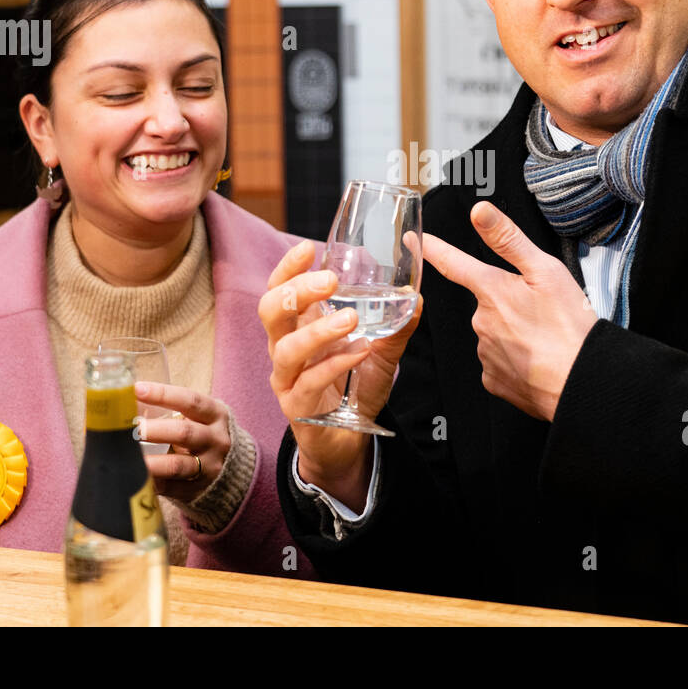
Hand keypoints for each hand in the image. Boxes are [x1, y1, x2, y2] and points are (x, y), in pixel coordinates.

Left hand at [135, 382, 231, 503]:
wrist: (233, 469)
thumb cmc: (204, 434)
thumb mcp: (200, 418)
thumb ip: (173, 412)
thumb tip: (127, 403)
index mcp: (215, 415)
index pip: (190, 401)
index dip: (163, 394)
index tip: (138, 390)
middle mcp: (216, 440)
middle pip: (184, 433)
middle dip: (155, 430)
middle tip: (132, 428)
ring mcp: (209, 467)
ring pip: (177, 465)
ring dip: (152, 463)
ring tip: (129, 460)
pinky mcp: (198, 490)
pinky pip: (171, 488)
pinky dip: (152, 483)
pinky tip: (136, 478)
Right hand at [258, 239, 422, 510]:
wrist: (347, 440)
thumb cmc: (355, 389)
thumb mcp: (380, 354)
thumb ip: (395, 328)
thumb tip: (416, 298)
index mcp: (298, 328)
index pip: (279, 290)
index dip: (288, 268)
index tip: (309, 248)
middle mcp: (284, 349)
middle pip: (271, 311)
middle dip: (296, 291)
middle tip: (330, 280)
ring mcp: (287, 379)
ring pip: (286, 348)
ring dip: (318, 330)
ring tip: (350, 318)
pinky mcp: (296, 406)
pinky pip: (310, 382)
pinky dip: (336, 363)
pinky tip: (359, 351)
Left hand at [423, 201, 596, 420]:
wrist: (582, 381)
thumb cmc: (569, 326)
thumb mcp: (546, 271)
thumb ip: (509, 240)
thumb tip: (479, 212)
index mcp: (493, 290)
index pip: (453, 263)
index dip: (433, 249)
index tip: (413, 240)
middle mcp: (481, 321)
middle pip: (487, 303)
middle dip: (509, 305)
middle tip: (541, 314)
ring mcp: (485, 352)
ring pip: (494, 333)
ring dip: (514, 333)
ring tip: (544, 338)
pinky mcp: (493, 380)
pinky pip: (498, 362)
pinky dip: (515, 358)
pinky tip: (535, 358)